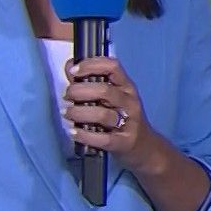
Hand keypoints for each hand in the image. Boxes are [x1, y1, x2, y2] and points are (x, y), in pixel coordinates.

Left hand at [65, 57, 163, 171]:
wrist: (144, 146)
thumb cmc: (122, 117)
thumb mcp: (111, 97)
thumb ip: (90, 82)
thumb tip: (70, 65)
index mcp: (126, 86)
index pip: (112, 67)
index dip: (91, 65)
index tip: (73, 71)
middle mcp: (129, 101)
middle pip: (104, 90)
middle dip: (79, 91)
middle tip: (67, 96)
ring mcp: (129, 122)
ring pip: (103, 115)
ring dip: (79, 113)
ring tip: (67, 114)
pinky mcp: (124, 142)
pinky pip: (103, 138)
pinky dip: (84, 135)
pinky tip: (73, 132)